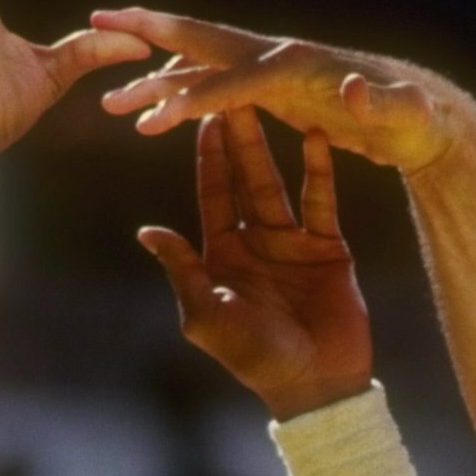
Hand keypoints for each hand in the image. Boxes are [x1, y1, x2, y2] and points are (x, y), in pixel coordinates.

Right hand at [91, 6, 475, 175]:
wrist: (422, 116)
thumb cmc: (414, 118)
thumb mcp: (405, 113)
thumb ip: (382, 102)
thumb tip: (355, 88)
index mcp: (298, 64)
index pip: (236, 80)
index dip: (196, 99)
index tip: (155, 118)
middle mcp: (276, 57)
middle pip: (202, 45)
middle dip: (149, 33)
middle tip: (98, 22)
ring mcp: (270, 71)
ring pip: (200, 73)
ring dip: (155, 85)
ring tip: (109, 104)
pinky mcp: (271, 90)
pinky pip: (214, 91)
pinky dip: (181, 100)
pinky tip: (153, 114)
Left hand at [139, 111, 372, 417]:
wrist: (315, 384)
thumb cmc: (255, 358)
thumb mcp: (209, 317)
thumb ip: (184, 272)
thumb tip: (149, 231)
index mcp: (222, 255)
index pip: (212, 195)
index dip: (207, 157)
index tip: (200, 115)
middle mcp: (255, 241)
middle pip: (243, 179)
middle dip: (237, 138)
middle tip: (232, 91)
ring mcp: (292, 242)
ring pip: (278, 182)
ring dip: (271, 145)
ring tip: (268, 102)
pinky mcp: (327, 247)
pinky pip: (321, 202)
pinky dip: (319, 171)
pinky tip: (317, 137)